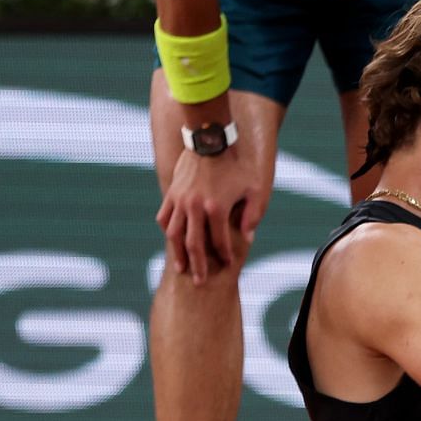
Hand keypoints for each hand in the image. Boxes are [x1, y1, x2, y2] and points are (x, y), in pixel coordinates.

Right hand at [155, 148, 264, 285]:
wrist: (211, 138)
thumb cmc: (237, 164)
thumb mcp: (255, 187)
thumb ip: (254, 213)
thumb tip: (248, 236)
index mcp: (216, 208)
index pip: (219, 241)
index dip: (225, 255)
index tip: (229, 264)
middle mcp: (194, 207)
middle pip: (193, 244)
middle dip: (198, 265)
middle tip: (199, 282)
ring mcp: (180, 200)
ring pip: (174, 234)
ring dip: (178, 253)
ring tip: (182, 267)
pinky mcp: (172, 192)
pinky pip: (164, 217)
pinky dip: (167, 231)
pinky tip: (172, 240)